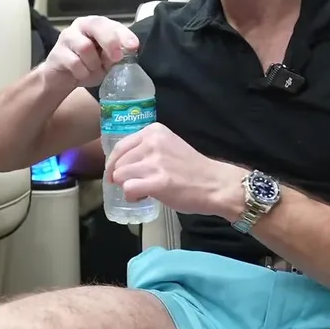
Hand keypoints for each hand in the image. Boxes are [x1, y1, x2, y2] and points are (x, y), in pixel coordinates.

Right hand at [43, 16, 138, 88]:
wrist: (61, 78)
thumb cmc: (87, 66)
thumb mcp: (106, 62)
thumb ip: (115, 55)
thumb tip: (126, 53)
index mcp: (96, 25)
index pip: (112, 24)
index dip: (124, 34)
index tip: (134, 46)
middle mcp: (81, 26)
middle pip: (97, 26)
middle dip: (110, 41)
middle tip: (117, 57)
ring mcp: (67, 37)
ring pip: (85, 47)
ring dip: (94, 64)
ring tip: (93, 70)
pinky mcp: (57, 52)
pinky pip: (74, 62)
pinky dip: (83, 72)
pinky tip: (82, 75)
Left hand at [105, 123, 246, 218]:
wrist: (215, 183)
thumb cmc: (192, 168)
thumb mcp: (168, 147)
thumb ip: (146, 150)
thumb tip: (120, 164)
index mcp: (154, 131)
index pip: (120, 146)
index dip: (114, 164)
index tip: (116, 174)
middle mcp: (152, 143)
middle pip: (118, 163)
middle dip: (121, 177)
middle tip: (136, 185)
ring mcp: (154, 162)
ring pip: (120, 176)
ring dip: (127, 187)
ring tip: (142, 191)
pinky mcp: (157, 182)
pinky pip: (128, 189)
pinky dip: (132, 196)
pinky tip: (143, 197)